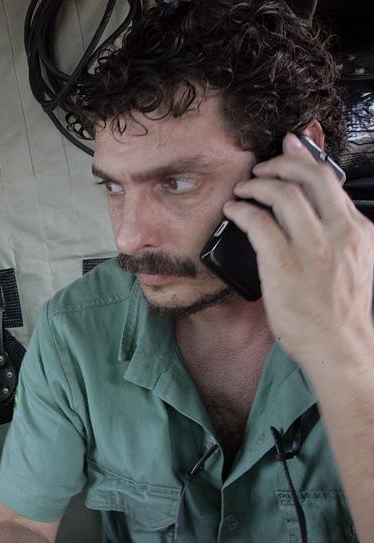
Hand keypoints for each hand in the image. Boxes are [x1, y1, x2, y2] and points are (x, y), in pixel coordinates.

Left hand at [225, 132, 373, 367]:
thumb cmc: (339, 310)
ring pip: (283, 194)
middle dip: (280, 162)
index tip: (289, 145)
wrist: (340, 348)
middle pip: (309, 176)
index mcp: (358, 230)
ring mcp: (312, 249)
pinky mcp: (284, 265)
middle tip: (260, 167)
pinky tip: (234, 210)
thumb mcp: (353, 262)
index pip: (331, 180)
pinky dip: (242, 210)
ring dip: (256, 185)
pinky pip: (258, 222)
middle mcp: (340, 233)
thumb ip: (338, 233)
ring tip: (243, 189)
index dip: (305, 156)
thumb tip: (314, 210)